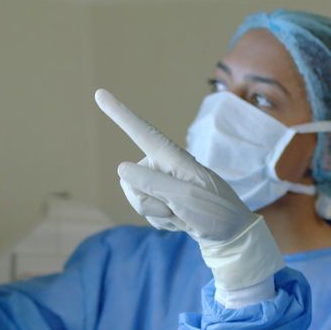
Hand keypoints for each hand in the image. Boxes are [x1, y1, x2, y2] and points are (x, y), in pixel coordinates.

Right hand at [94, 89, 283, 299]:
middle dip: (147, 203)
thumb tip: (121, 168)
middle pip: (130, 180)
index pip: (141, 132)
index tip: (99, 94)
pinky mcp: (162, 196)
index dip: (119, 113)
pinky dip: (162, 221)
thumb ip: (153, 183)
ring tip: (182, 215)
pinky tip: (182, 220)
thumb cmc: (215, 212)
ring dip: (157, 214)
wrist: (231, 235)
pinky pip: (145, 210)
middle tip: (178, 211)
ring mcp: (162, 181)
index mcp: (172, 157)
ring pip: (135, 197)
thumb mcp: (186, 199)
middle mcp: (163, 164)